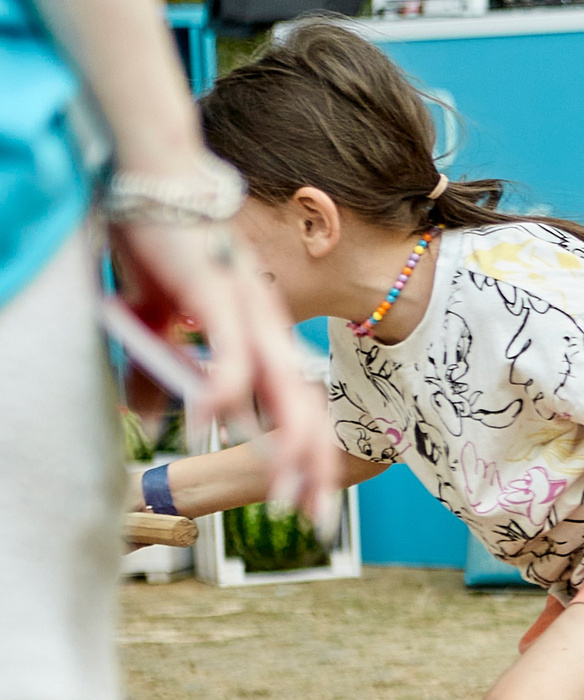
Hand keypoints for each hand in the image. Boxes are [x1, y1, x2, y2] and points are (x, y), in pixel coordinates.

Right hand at [110, 215, 334, 522]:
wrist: (162, 178)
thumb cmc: (167, 247)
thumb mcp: (160, 322)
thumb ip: (162, 374)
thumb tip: (150, 422)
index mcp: (262, 337)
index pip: (297, 409)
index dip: (309, 458)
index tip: (312, 505)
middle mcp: (266, 329)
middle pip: (302, 411)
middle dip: (313, 469)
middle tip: (317, 520)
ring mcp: (247, 313)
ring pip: (281, 389)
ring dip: (284, 443)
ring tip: (288, 488)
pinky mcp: (217, 294)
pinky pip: (229, 350)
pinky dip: (225, 388)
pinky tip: (217, 422)